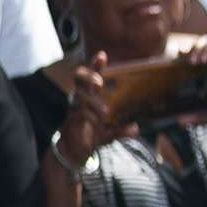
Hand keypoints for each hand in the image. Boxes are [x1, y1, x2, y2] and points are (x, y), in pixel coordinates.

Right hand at [54, 51, 123, 170]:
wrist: (74, 151)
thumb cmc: (93, 134)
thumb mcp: (111, 132)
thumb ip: (122, 129)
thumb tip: (135, 128)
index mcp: (91, 96)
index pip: (93, 76)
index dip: (96, 65)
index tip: (102, 55)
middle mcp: (81, 98)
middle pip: (80, 79)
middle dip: (89, 76)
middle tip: (99, 82)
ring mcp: (75, 108)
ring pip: (79, 97)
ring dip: (93, 103)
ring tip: (105, 112)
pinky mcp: (71, 120)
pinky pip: (79, 114)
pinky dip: (89, 117)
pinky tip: (98, 123)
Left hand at [186, 38, 206, 126]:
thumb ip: (197, 117)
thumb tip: (179, 122)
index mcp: (206, 74)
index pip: (190, 59)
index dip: (181, 58)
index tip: (173, 66)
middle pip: (197, 47)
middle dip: (190, 51)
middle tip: (188, 62)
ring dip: (201, 48)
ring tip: (198, 61)